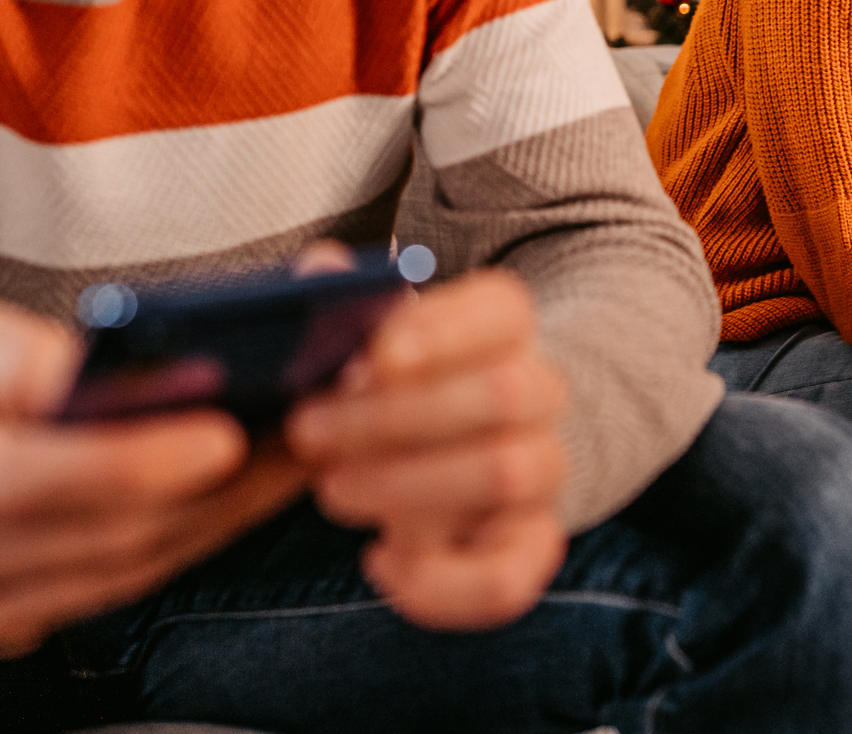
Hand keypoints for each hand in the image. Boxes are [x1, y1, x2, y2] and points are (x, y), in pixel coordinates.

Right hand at [0, 293, 309, 662]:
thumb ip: (0, 352)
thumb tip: (86, 369)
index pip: (20, 478)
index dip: (125, 460)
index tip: (221, 429)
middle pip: (98, 535)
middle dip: (215, 480)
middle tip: (302, 418)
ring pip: (127, 570)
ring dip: (227, 508)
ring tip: (300, 438)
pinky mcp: (6, 637)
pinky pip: (122, 588)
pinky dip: (195, 532)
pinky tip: (251, 483)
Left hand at [289, 269, 567, 631]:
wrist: (456, 443)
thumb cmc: (394, 383)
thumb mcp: (367, 334)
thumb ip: (341, 300)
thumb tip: (321, 270)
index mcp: (504, 325)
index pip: (504, 309)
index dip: (442, 331)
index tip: (373, 357)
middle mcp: (539, 393)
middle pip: (503, 394)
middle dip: (398, 416)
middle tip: (310, 428)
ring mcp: (542, 473)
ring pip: (509, 474)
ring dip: (408, 486)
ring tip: (331, 487)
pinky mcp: (527, 546)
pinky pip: (508, 577)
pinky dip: (439, 582)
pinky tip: (379, 559)